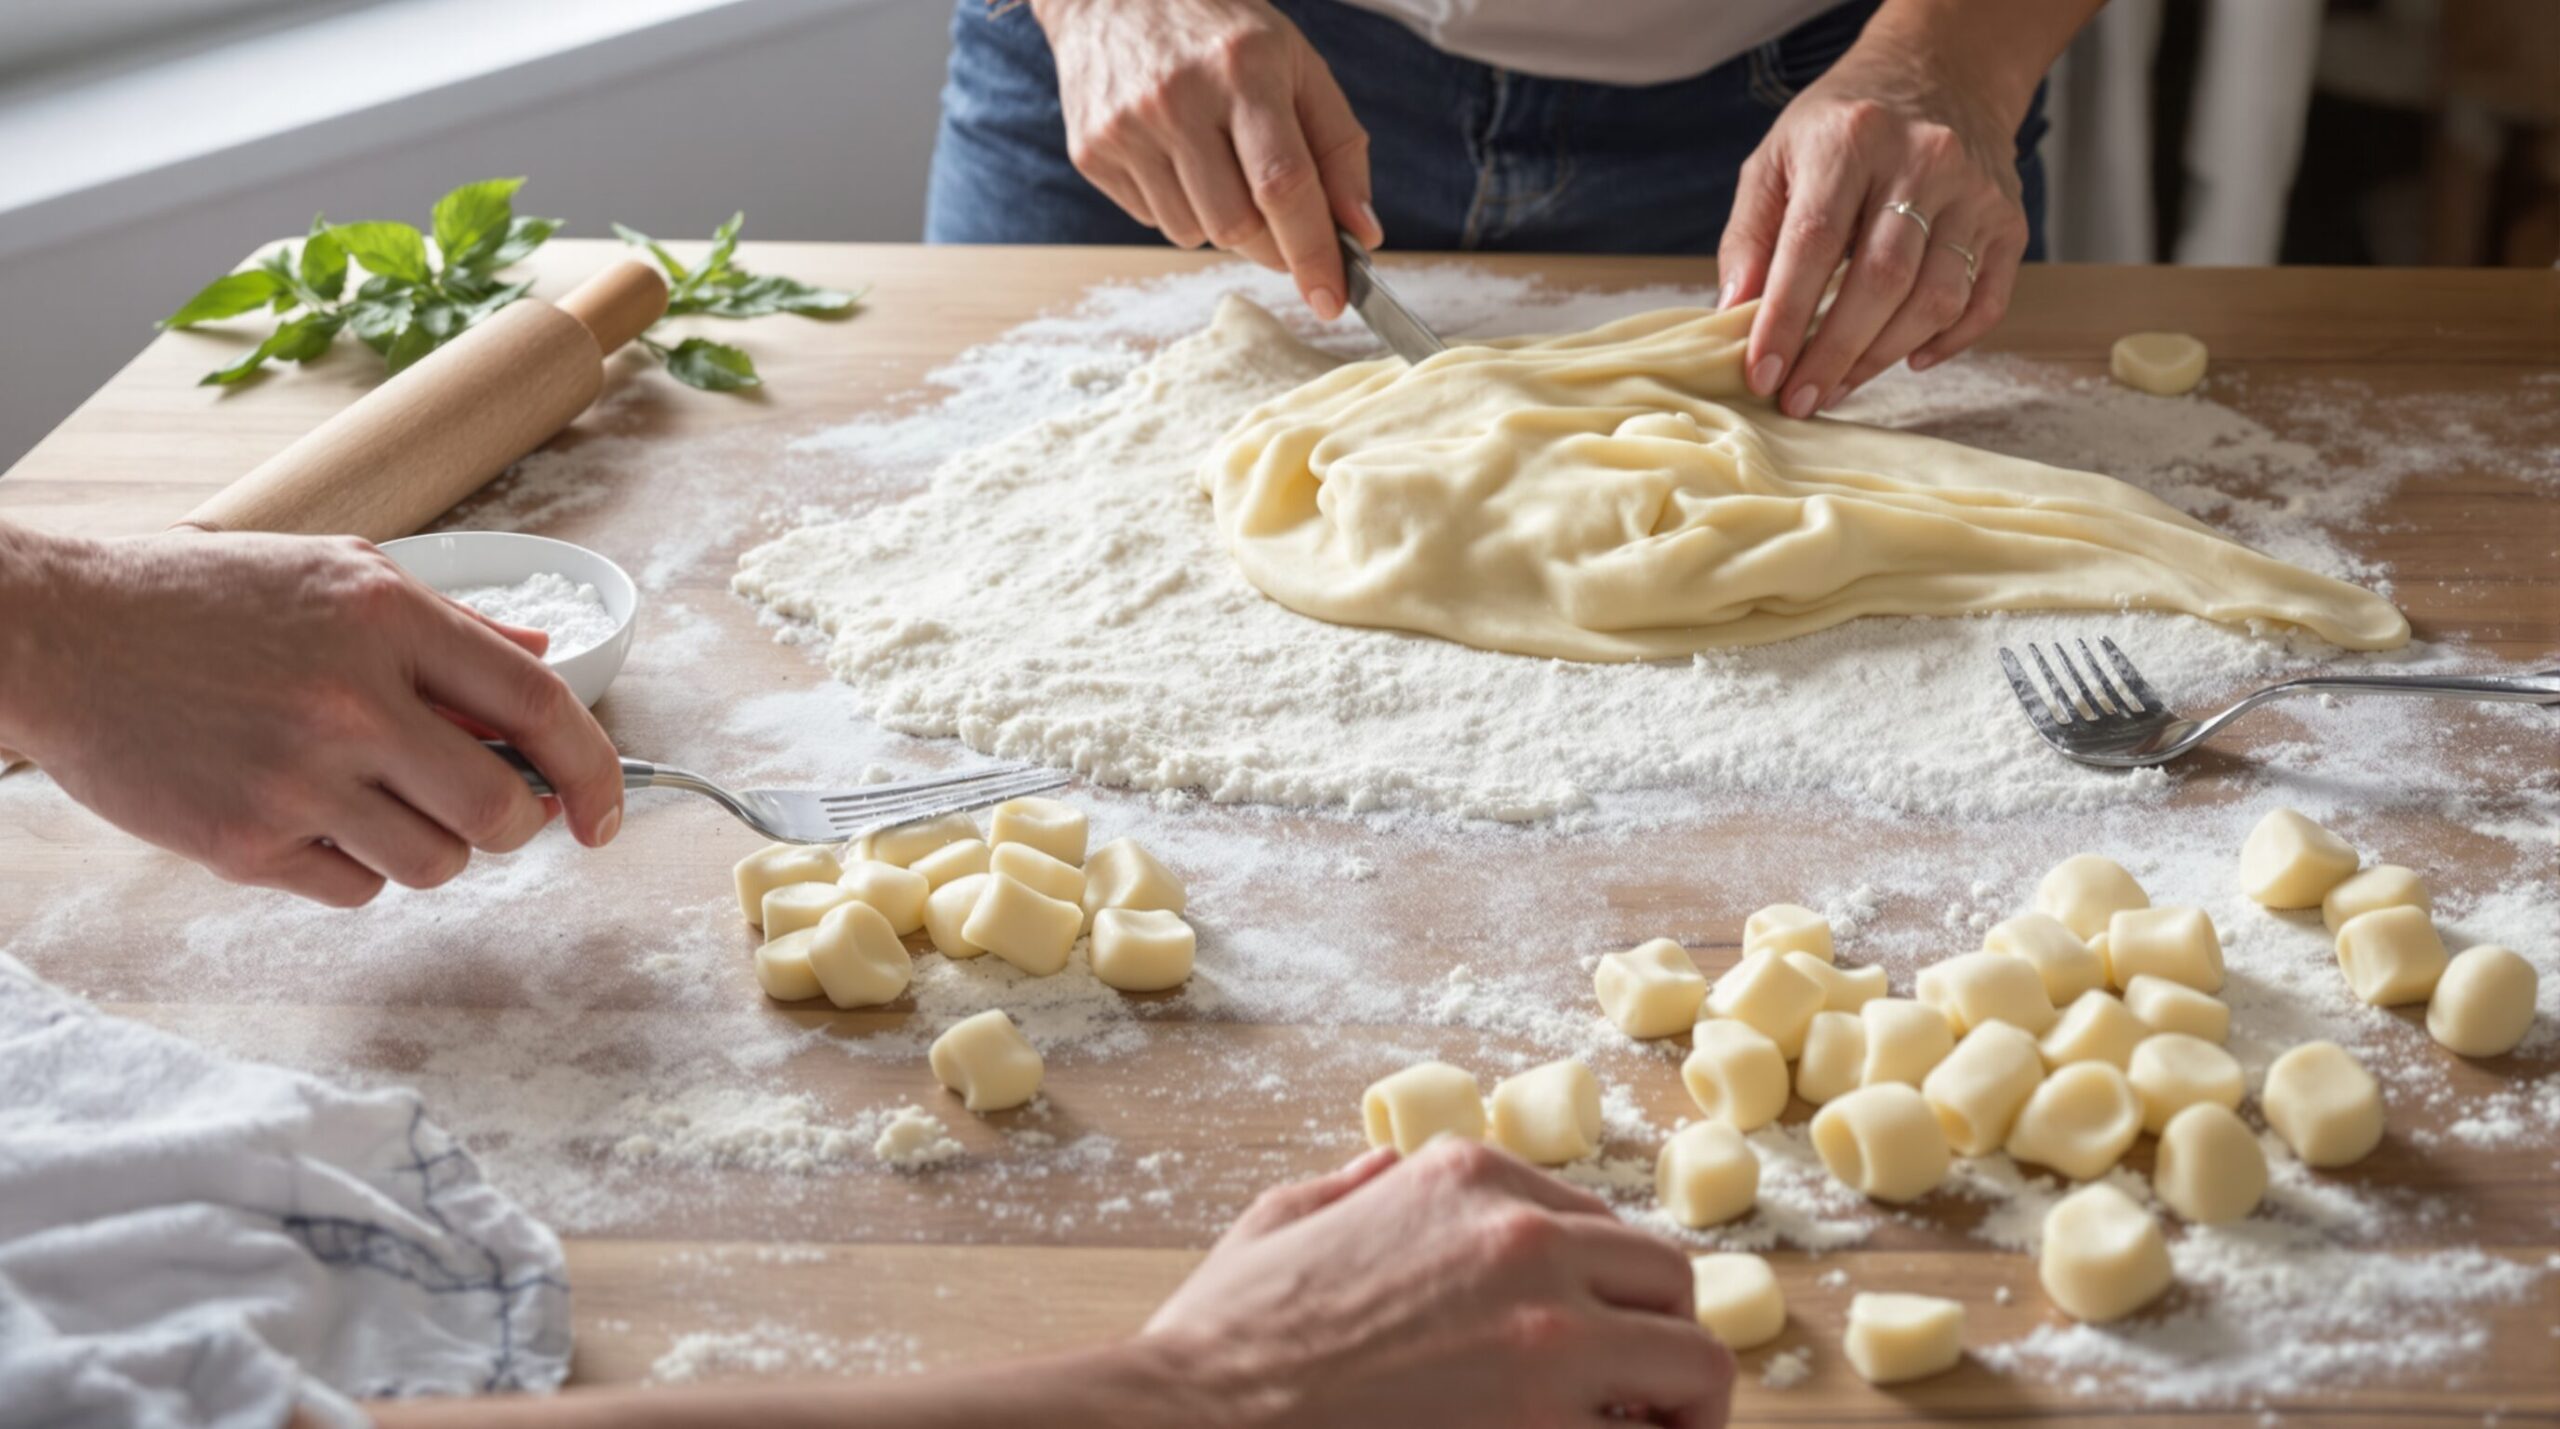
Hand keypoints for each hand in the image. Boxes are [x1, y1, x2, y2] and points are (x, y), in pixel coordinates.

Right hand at [1, 528, 622, 905]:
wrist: (53, 633)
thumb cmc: (200, 596)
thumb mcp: (336, 572)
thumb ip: (451, 622)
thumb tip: (549, 652)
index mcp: (387, 617)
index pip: (540, 705)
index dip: (594, 769)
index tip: (607, 811)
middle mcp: (351, 700)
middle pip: (498, 812)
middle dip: (512, 823)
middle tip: (482, 806)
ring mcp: (295, 778)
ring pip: (433, 865)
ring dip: (427, 846)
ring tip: (368, 794)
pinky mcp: (241, 843)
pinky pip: (353, 889)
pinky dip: (350, 867)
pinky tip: (304, 812)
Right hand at [1031, 0, 1384, 319]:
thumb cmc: (1222, 33)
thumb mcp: (1297, 66)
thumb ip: (1338, 148)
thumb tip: (1362, 234)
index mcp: (1243, 69)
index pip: (1284, 184)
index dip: (1312, 252)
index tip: (1331, 299)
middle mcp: (1178, 98)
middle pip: (1237, 224)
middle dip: (1273, 248)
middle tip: (1286, 230)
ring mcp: (1126, 127)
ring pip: (1194, 233)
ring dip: (1224, 224)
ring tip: (1221, 166)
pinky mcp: (1091, 152)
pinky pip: (1154, 220)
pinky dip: (1181, 208)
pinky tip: (1178, 157)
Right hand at [1142, 1139, 1734, 1428]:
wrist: (1193, 1425)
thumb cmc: (1225, 1342)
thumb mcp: (1281, 1223)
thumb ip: (1349, 1191)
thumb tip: (1381, 1175)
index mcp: (1466, 1179)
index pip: (1600, 1225)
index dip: (1602, 1296)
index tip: (1592, 1347)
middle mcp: (1526, 1240)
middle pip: (1671, 1282)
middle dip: (1659, 1346)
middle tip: (1636, 1410)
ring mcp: (1548, 1337)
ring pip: (1697, 1364)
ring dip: (1679, 1412)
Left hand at [1716, 24, 2035, 415]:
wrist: (1939, 73)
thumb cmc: (1842, 129)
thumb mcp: (1777, 159)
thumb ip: (1750, 236)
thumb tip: (1732, 314)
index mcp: (1851, 141)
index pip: (1813, 244)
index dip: (1785, 318)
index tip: (1762, 374)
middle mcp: (1922, 161)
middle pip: (1880, 281)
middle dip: (1834, 354)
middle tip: (1799, 400)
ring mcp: (1974, 193)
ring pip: (1934, 299)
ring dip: (1881, 357)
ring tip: (1838, 386)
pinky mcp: (2009, 222)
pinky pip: (1984, 302)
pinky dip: (1948, 343)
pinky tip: (1908, 359)